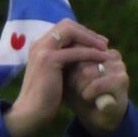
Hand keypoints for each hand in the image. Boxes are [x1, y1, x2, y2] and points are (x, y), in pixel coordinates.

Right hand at [5, 18, 119, 136]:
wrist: (32, 111)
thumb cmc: (46, 97)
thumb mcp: (57, 74)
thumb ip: (66, 62)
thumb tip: (82, 55)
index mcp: (40, 46)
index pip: (63, 27)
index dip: (82, 32)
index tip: (98, 42)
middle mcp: (39, 44)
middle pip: (67, 24)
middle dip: (88, 32)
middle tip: (104, 43)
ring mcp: (42, 50)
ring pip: (70, 32)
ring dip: (90, 39)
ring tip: (105, 49)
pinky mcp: (49, 60)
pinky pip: (75, 51)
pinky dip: (91, 53)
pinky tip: (102, 59)